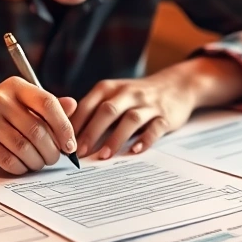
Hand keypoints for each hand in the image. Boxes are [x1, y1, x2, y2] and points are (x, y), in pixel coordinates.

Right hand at [0, 77, 76, 174]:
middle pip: (37, 131)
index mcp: (16, 86)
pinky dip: (20, 167)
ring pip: (23, 148)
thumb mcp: (21, 101)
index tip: (70, 145)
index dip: (64, 127)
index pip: (48, 104)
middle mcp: (0, 99)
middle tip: (54, 158)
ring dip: (36, 161)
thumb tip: (74, 106)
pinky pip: (7, 159)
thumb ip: (47, 104)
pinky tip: (22, 166)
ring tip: (39, 163)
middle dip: (51, 151)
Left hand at [70, 57, 241, 158]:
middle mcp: (128, 93)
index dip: (76, 123)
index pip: (88, 104)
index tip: (65, 141)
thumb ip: (94, 110)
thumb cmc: (136, 96)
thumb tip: (67, 135)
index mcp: (110, 88)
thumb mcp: (114, 95)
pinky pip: (155, 128)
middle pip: (107, 111)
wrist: (176, 85)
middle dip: (92, 132)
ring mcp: (148, 104)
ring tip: (103, 156)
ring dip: (115, 138)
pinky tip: (134, 151)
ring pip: (130, 119)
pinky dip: (144, 140)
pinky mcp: (165, 116)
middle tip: (80, 152)